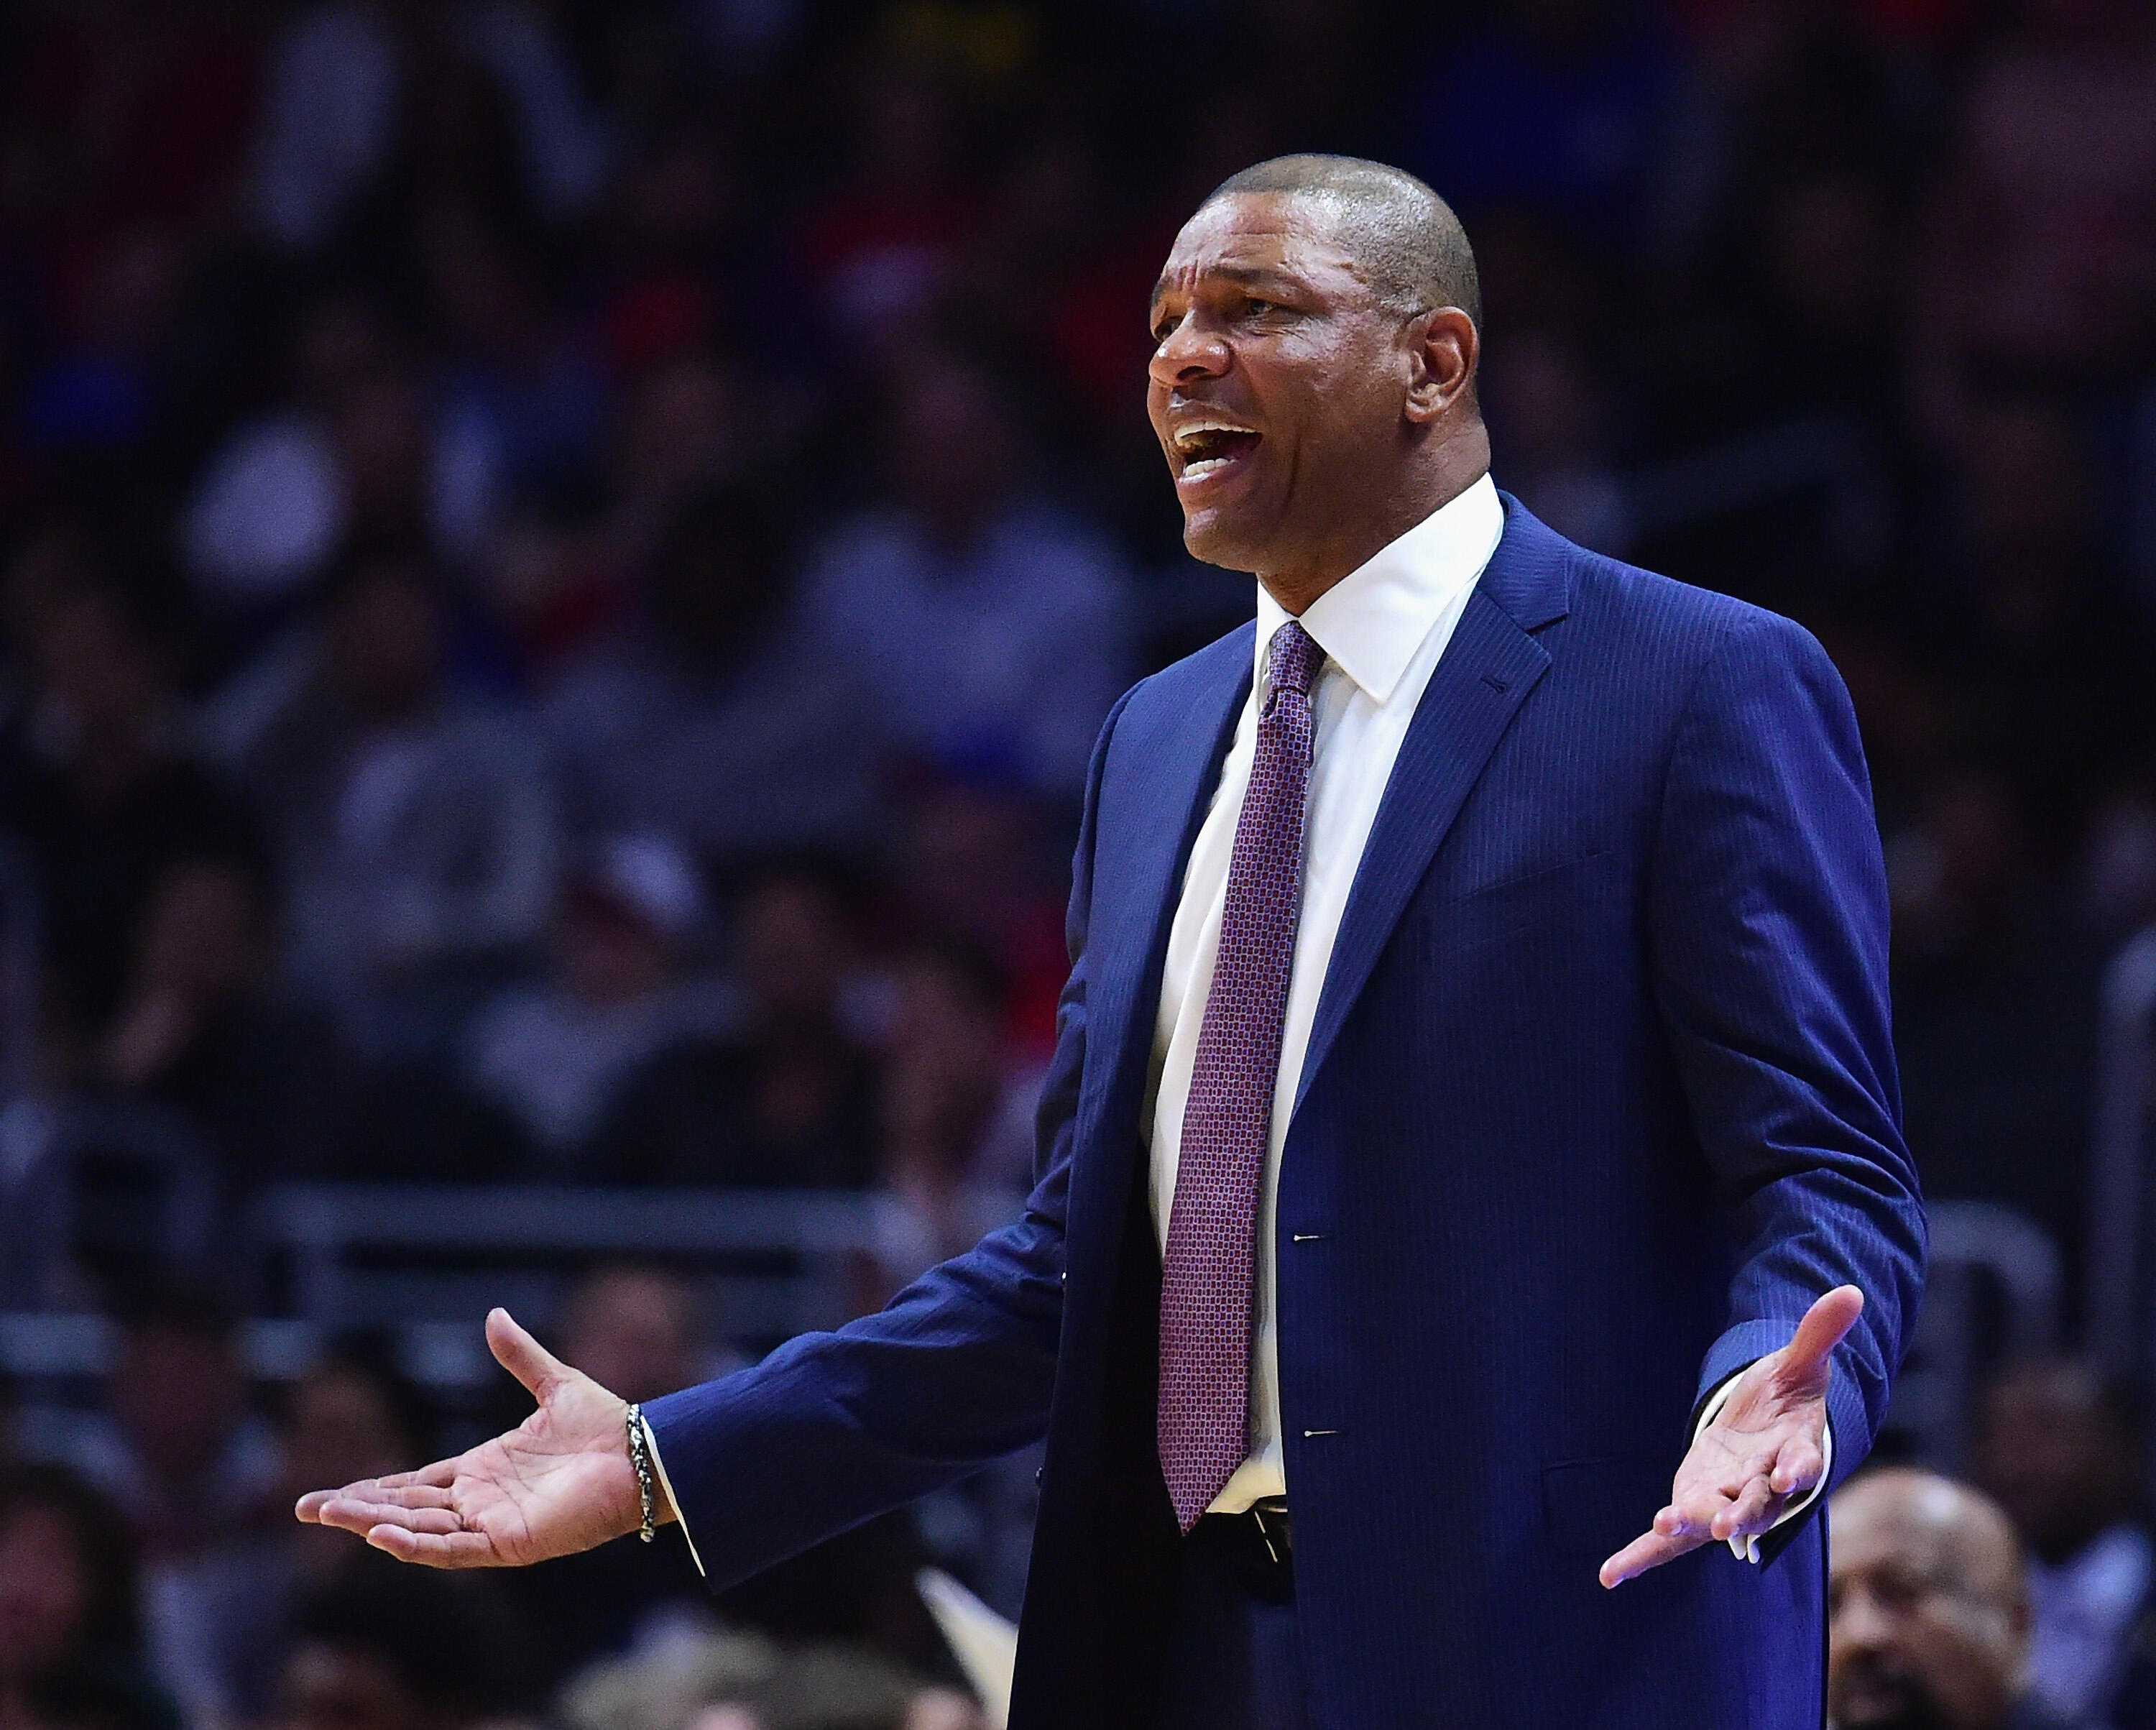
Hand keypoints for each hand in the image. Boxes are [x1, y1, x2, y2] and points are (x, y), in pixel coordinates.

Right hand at [295, 1308, 649, 1566]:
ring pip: (419, 1530)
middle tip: (306, 1509)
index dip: (372, 1489)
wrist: (644, 1454)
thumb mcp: (554, 1383)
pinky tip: (383, 1535)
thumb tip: (495, 1315)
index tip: (328, 1495)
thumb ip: (520, 1355)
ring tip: (330, 1513)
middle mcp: (481, 1501)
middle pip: (405, 1508)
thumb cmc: (606, 1426)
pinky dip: (418, 1544)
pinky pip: (455, 1549)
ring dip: (374, 1523)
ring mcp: (493, 1524)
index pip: (414, 1484)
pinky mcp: (511, 1543)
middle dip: (356, 1509)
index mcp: (483, 1470)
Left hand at [1599, 1285, 1861, 1588]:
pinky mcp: (1696, 1503)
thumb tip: (1851, 1290)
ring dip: (1690, 1524)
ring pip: (1711, 1518)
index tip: (1792, 1475)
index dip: (1797, 1468)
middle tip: (1724, 1525)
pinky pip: (1669, 1538)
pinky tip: (1611, 1574)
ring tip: (1665, 1524)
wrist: (1768, 1429)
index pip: (1801, 1462)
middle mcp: (1762, 1485)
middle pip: (1754, 1502)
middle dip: (1740, 1512)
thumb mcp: (1802, 1363)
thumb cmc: (1789, 1400)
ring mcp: (1727, 1498)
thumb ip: (1819, 1333)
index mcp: (1793, 1451)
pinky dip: (1641, 1555)